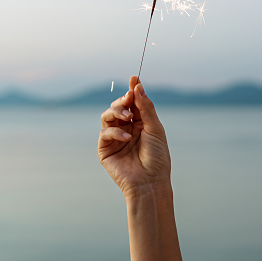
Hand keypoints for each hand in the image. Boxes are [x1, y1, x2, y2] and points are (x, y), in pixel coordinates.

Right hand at [98, 76, 170, 198]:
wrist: (150, 182)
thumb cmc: (157, 157)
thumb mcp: (155, 128)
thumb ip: (145, 107)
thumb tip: (137, 85)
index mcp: (140, 123)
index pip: (133, 102)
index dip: (133, 90)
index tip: (134, 78)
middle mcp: (126, 128)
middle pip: (118, 106)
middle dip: (123, 100)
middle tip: (129, 99)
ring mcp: (115, 138)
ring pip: (107, 115)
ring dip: (116, 111)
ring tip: (127, 117)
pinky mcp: (105, 149)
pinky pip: (105, 132)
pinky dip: (114, 131)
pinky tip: (125, 137)